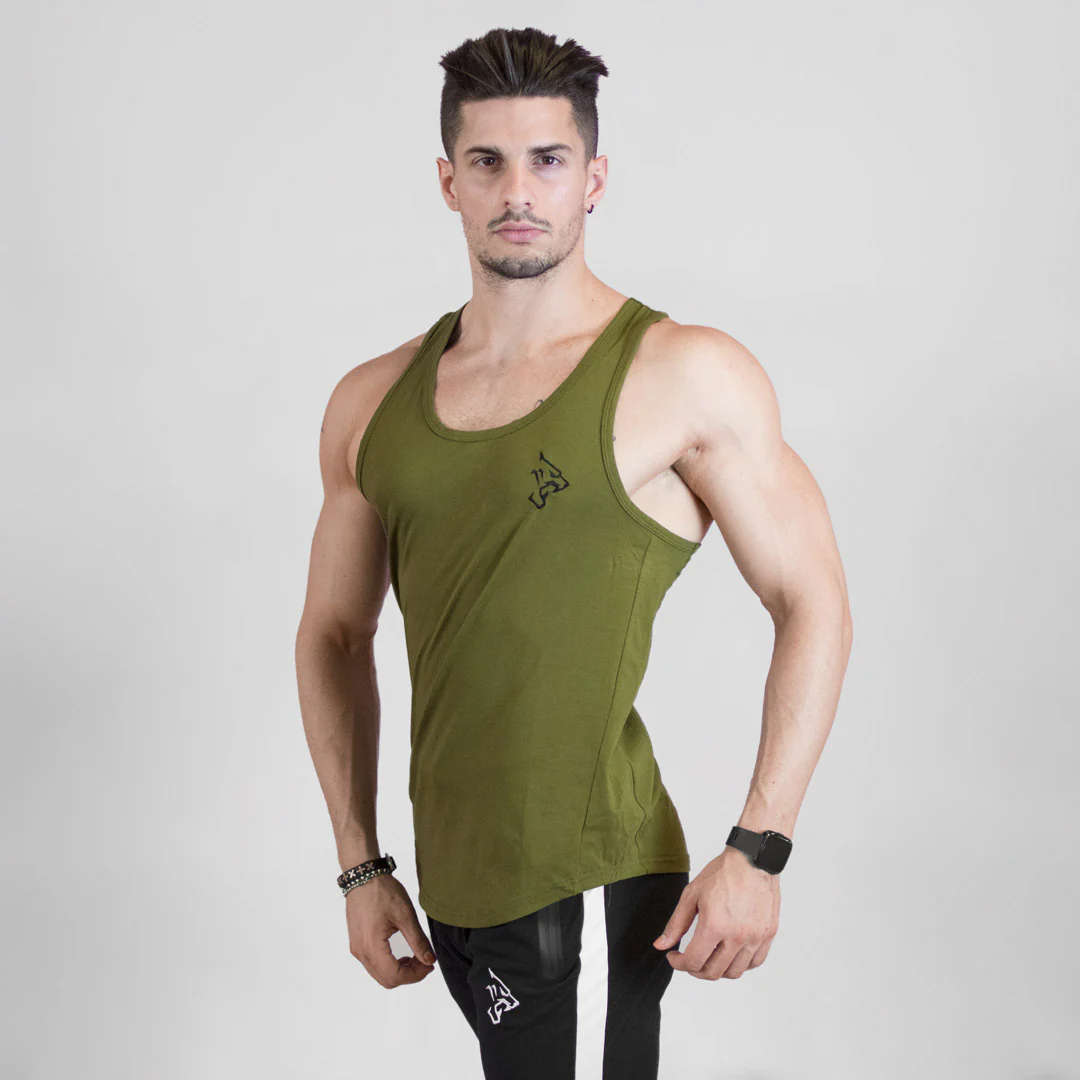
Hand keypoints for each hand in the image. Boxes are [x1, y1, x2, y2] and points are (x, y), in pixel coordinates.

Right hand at [345, 873, 437, 987]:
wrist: (363, 876)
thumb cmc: (383, 891)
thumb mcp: (406, 915)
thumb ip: (418, 941)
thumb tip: (430, 960)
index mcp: (372, 946)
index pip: (395, 977)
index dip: (416, 975)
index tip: (429, 964)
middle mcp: (361, 952)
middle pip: (386, 980)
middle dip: (409, 975)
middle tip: (424, 961)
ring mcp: (356, 948)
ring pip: (379, 974)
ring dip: (399, 971)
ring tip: (414, 957)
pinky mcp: (356, 943)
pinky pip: (373, 964)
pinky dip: (388, 965)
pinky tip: (400, 954)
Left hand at [653, 847, 779, 979]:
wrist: (752, 859)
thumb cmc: (723, 873)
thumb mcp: (691, 895)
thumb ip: (676, 924)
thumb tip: (662, 945)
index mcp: (714, 926)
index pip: (694, 962)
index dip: (679, 964)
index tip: (674, 957)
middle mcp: (736, 936)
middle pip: (713, 972)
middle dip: (695, 970)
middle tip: (689, 959)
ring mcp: (755, 937)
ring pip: (734, 972)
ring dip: (718, 970)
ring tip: (709, 957)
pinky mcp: (768, 935)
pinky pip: (754, 963)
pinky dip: (740, 965)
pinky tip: (730, 954)